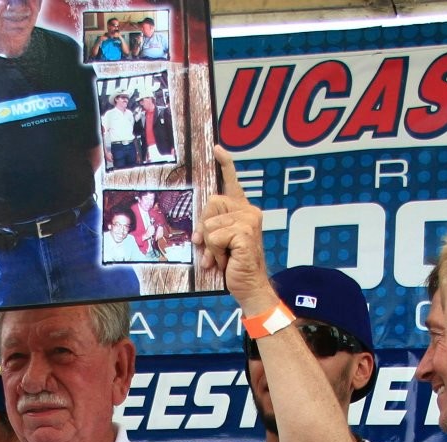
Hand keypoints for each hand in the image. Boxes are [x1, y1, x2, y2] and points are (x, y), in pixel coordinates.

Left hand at [198, 148, 275, 311]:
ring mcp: (249, 221)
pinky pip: (214, 237)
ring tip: (222, 257)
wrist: (250, 287)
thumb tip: (196, 233)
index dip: (225, 164)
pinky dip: (215, 252)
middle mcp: (249, 212)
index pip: (232, 182)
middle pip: (212, 203)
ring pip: (210, 224)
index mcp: (243, 211)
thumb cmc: (235, 266)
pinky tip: (226, 260)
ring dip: (210, 246)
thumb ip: (211, 229)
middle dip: (205, 227)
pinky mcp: (244, 233)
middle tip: (215, 248)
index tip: (216, 149)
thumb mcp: (219, 243)